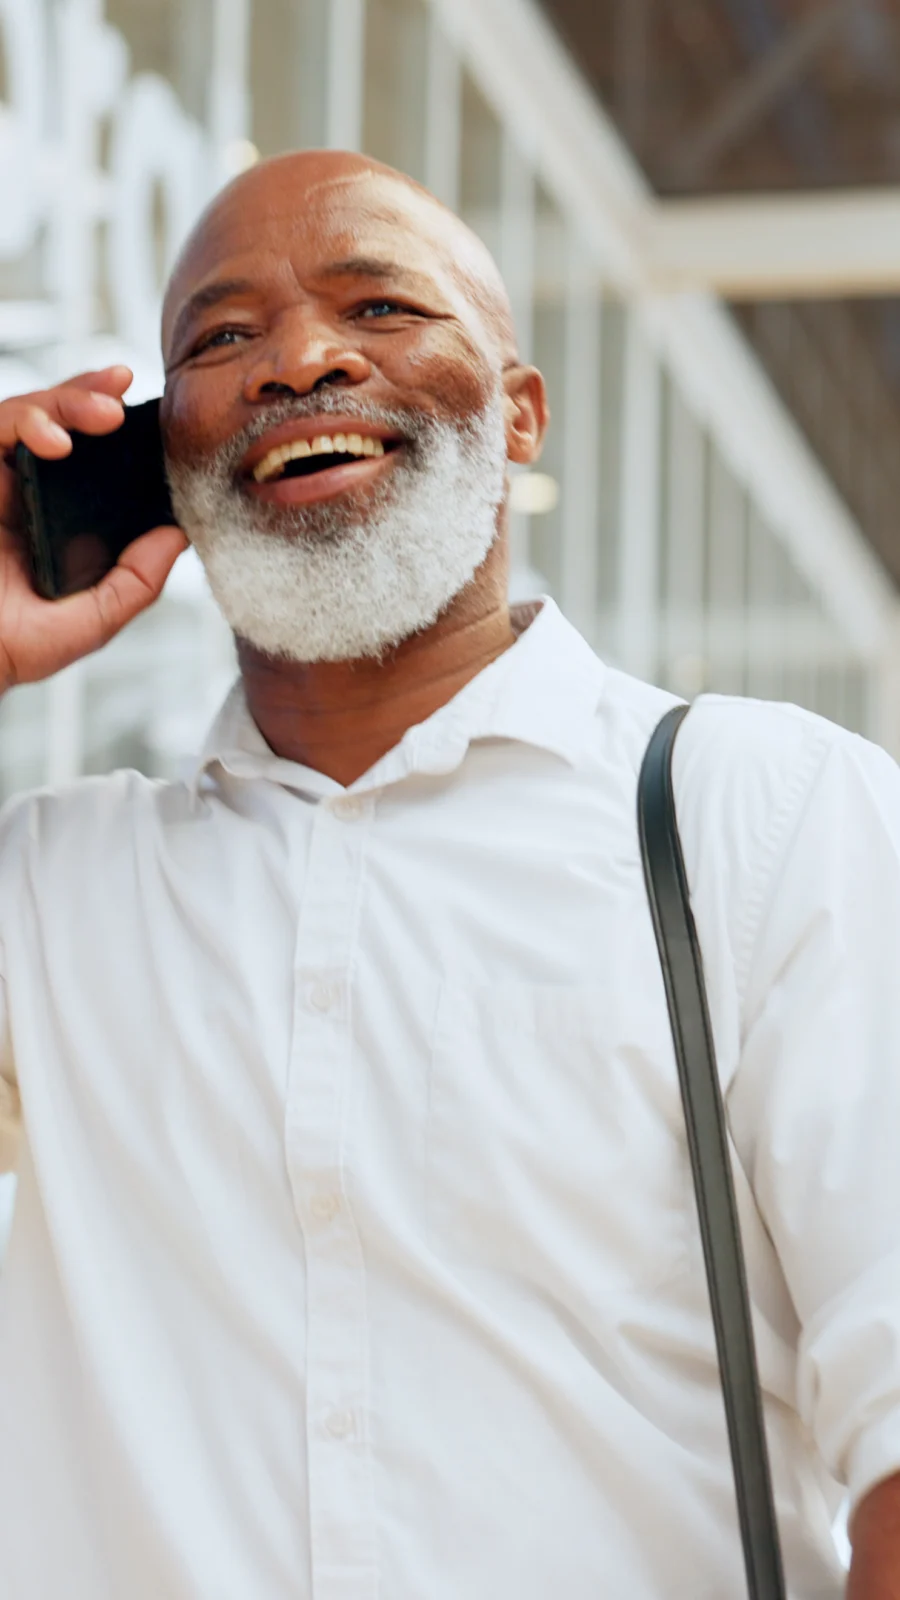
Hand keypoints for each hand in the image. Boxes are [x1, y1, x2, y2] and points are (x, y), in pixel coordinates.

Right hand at [0, 365, 187, 693]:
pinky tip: (54, 441)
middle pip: (57, 422)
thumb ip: (136, 581)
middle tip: (124, 391)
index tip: (152, 415)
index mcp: (53, 517)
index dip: (112, 430)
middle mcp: (21, 491)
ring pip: (26, 414)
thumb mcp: (93, 620)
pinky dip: (25, 424)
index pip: (86, 459)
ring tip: (104, 414)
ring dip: (66, 401)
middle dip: (90, 396)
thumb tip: (176, 537)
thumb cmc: (12, 647)